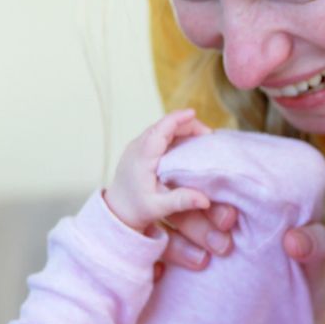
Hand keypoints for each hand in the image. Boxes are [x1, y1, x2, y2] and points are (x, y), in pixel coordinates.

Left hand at [104, 110, 211, 232]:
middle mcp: (137, 147)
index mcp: (141, 157)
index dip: (176, 119)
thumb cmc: (136, 209)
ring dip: (181, 128)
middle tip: (208, 136)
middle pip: (163, 126)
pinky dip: (175, 134)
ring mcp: (137, 146)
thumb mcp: (158, 208)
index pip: (159, 130)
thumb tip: (205, 200)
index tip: (193, 113)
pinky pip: (158, 134)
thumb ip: (181, 201)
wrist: (116, 210)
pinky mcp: (139, 149)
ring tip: (201, 138)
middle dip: (187, 125)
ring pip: (161, 128)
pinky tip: (187, 143)